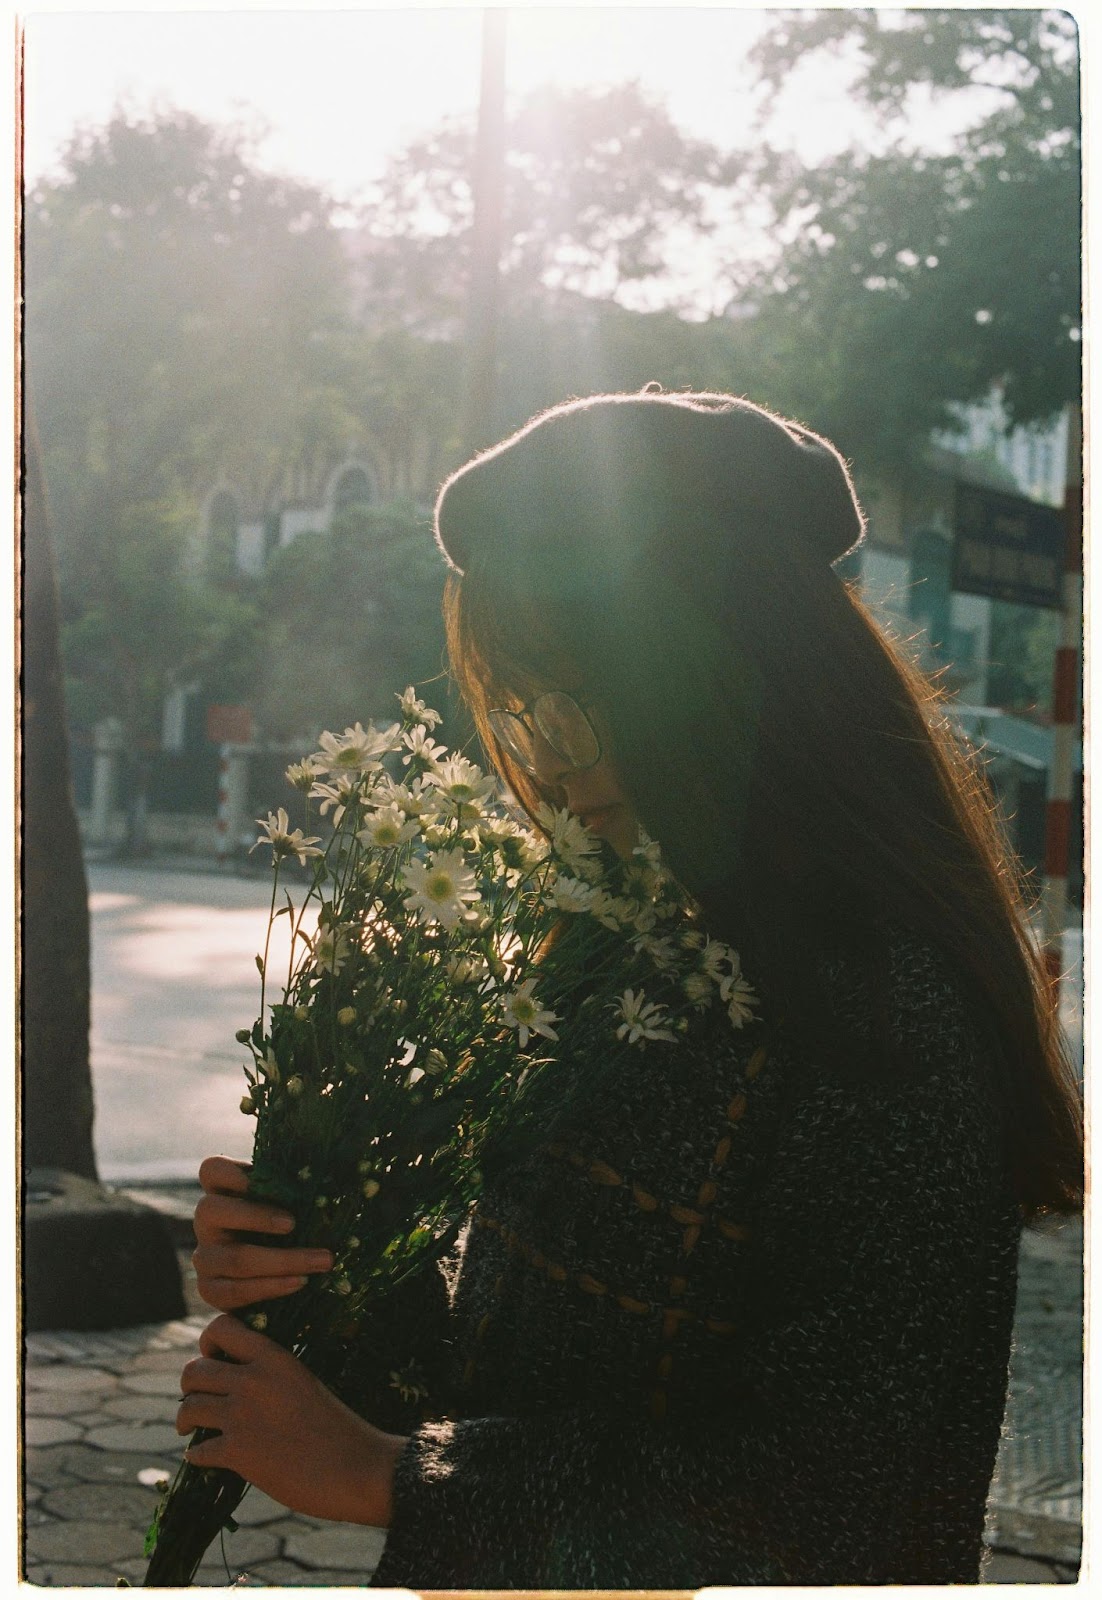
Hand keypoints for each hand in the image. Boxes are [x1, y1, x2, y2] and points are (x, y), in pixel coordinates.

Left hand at [178, 1313, 404, 1526]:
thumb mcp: (303, 1382)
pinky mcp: (238, 1452)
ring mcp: (243, 1415)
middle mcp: (253, 1379)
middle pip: (195, 1370)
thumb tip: (234, 1378)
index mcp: (274, 1356)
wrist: (354, 1466)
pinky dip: (197, 1455)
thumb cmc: (335, 1425)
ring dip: (185, 1419)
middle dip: (190, 1386)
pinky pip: (198, 1450)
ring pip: (188, 1407)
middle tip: (198, 1399)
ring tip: (191, 1427)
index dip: (208, 1343)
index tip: (214, 1359)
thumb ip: (270, 1375)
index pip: (220, 1327)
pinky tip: (204, 1458)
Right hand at [192, 1156, 332, 1310]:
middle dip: (256, 1217)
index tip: (264, 1180)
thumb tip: (331, 1174)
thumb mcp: (294, 1202)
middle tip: (293, 1223)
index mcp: (223, 1190)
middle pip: (210, 1210)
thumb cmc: (294, 1223)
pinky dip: (272, 1287)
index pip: (212, 1170)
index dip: (233, 1173)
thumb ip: (299, 1188)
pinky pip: (236, 1291)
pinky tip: (300, 1282)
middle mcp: (207, 1221)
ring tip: (321, 1261)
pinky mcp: (210, 1289)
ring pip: (234, 1258)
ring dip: (282, 1261)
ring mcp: (205, 1256)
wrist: (281, 1275)